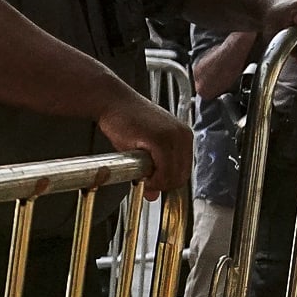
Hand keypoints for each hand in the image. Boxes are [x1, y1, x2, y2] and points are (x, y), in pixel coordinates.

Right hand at [97, 88, 192, 202]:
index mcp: (183, 136)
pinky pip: (164, 171)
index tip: (153, 184)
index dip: (168, 182)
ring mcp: (173, 136)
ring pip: (174, 176)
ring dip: (158, 183)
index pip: (184, 171)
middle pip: (181, 176)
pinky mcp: (160, 139)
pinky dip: (154, 180)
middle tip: (146, 184)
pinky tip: (141, 175)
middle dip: (163, 185)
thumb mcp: (145, 147)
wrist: (112, 101)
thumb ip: (154, 168)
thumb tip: (154, 194)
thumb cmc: (125, 120)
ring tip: (142, 177)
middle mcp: (183, 135)